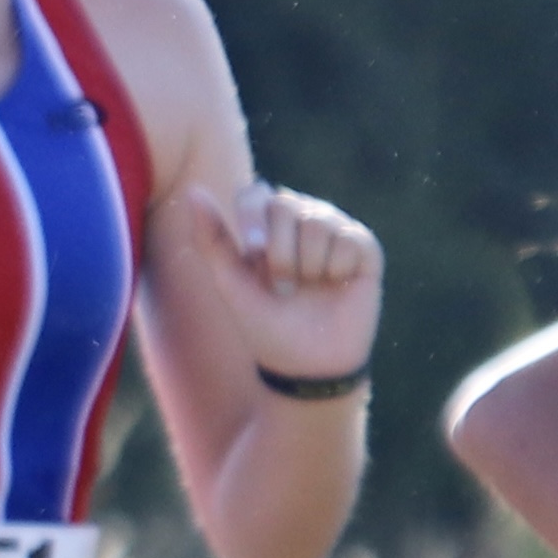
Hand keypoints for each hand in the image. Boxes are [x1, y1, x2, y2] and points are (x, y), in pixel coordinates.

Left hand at [171, 183, 385, 387]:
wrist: (307, 366)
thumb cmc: (266, 326)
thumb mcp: (232, 285)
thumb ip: (212, 240)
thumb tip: (192, 191)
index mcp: (268, 224)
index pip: (257, 195)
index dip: (254, 218)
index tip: (254, 252)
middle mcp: (302, 219)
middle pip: (286, 205)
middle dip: (280, 252)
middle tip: (284, 287)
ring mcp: (335, 231)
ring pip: (319, 222)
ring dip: (309, 265)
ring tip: (310, 288)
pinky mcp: (365, 250)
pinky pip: (351, 239)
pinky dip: (338, 269)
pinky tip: (337, 285)